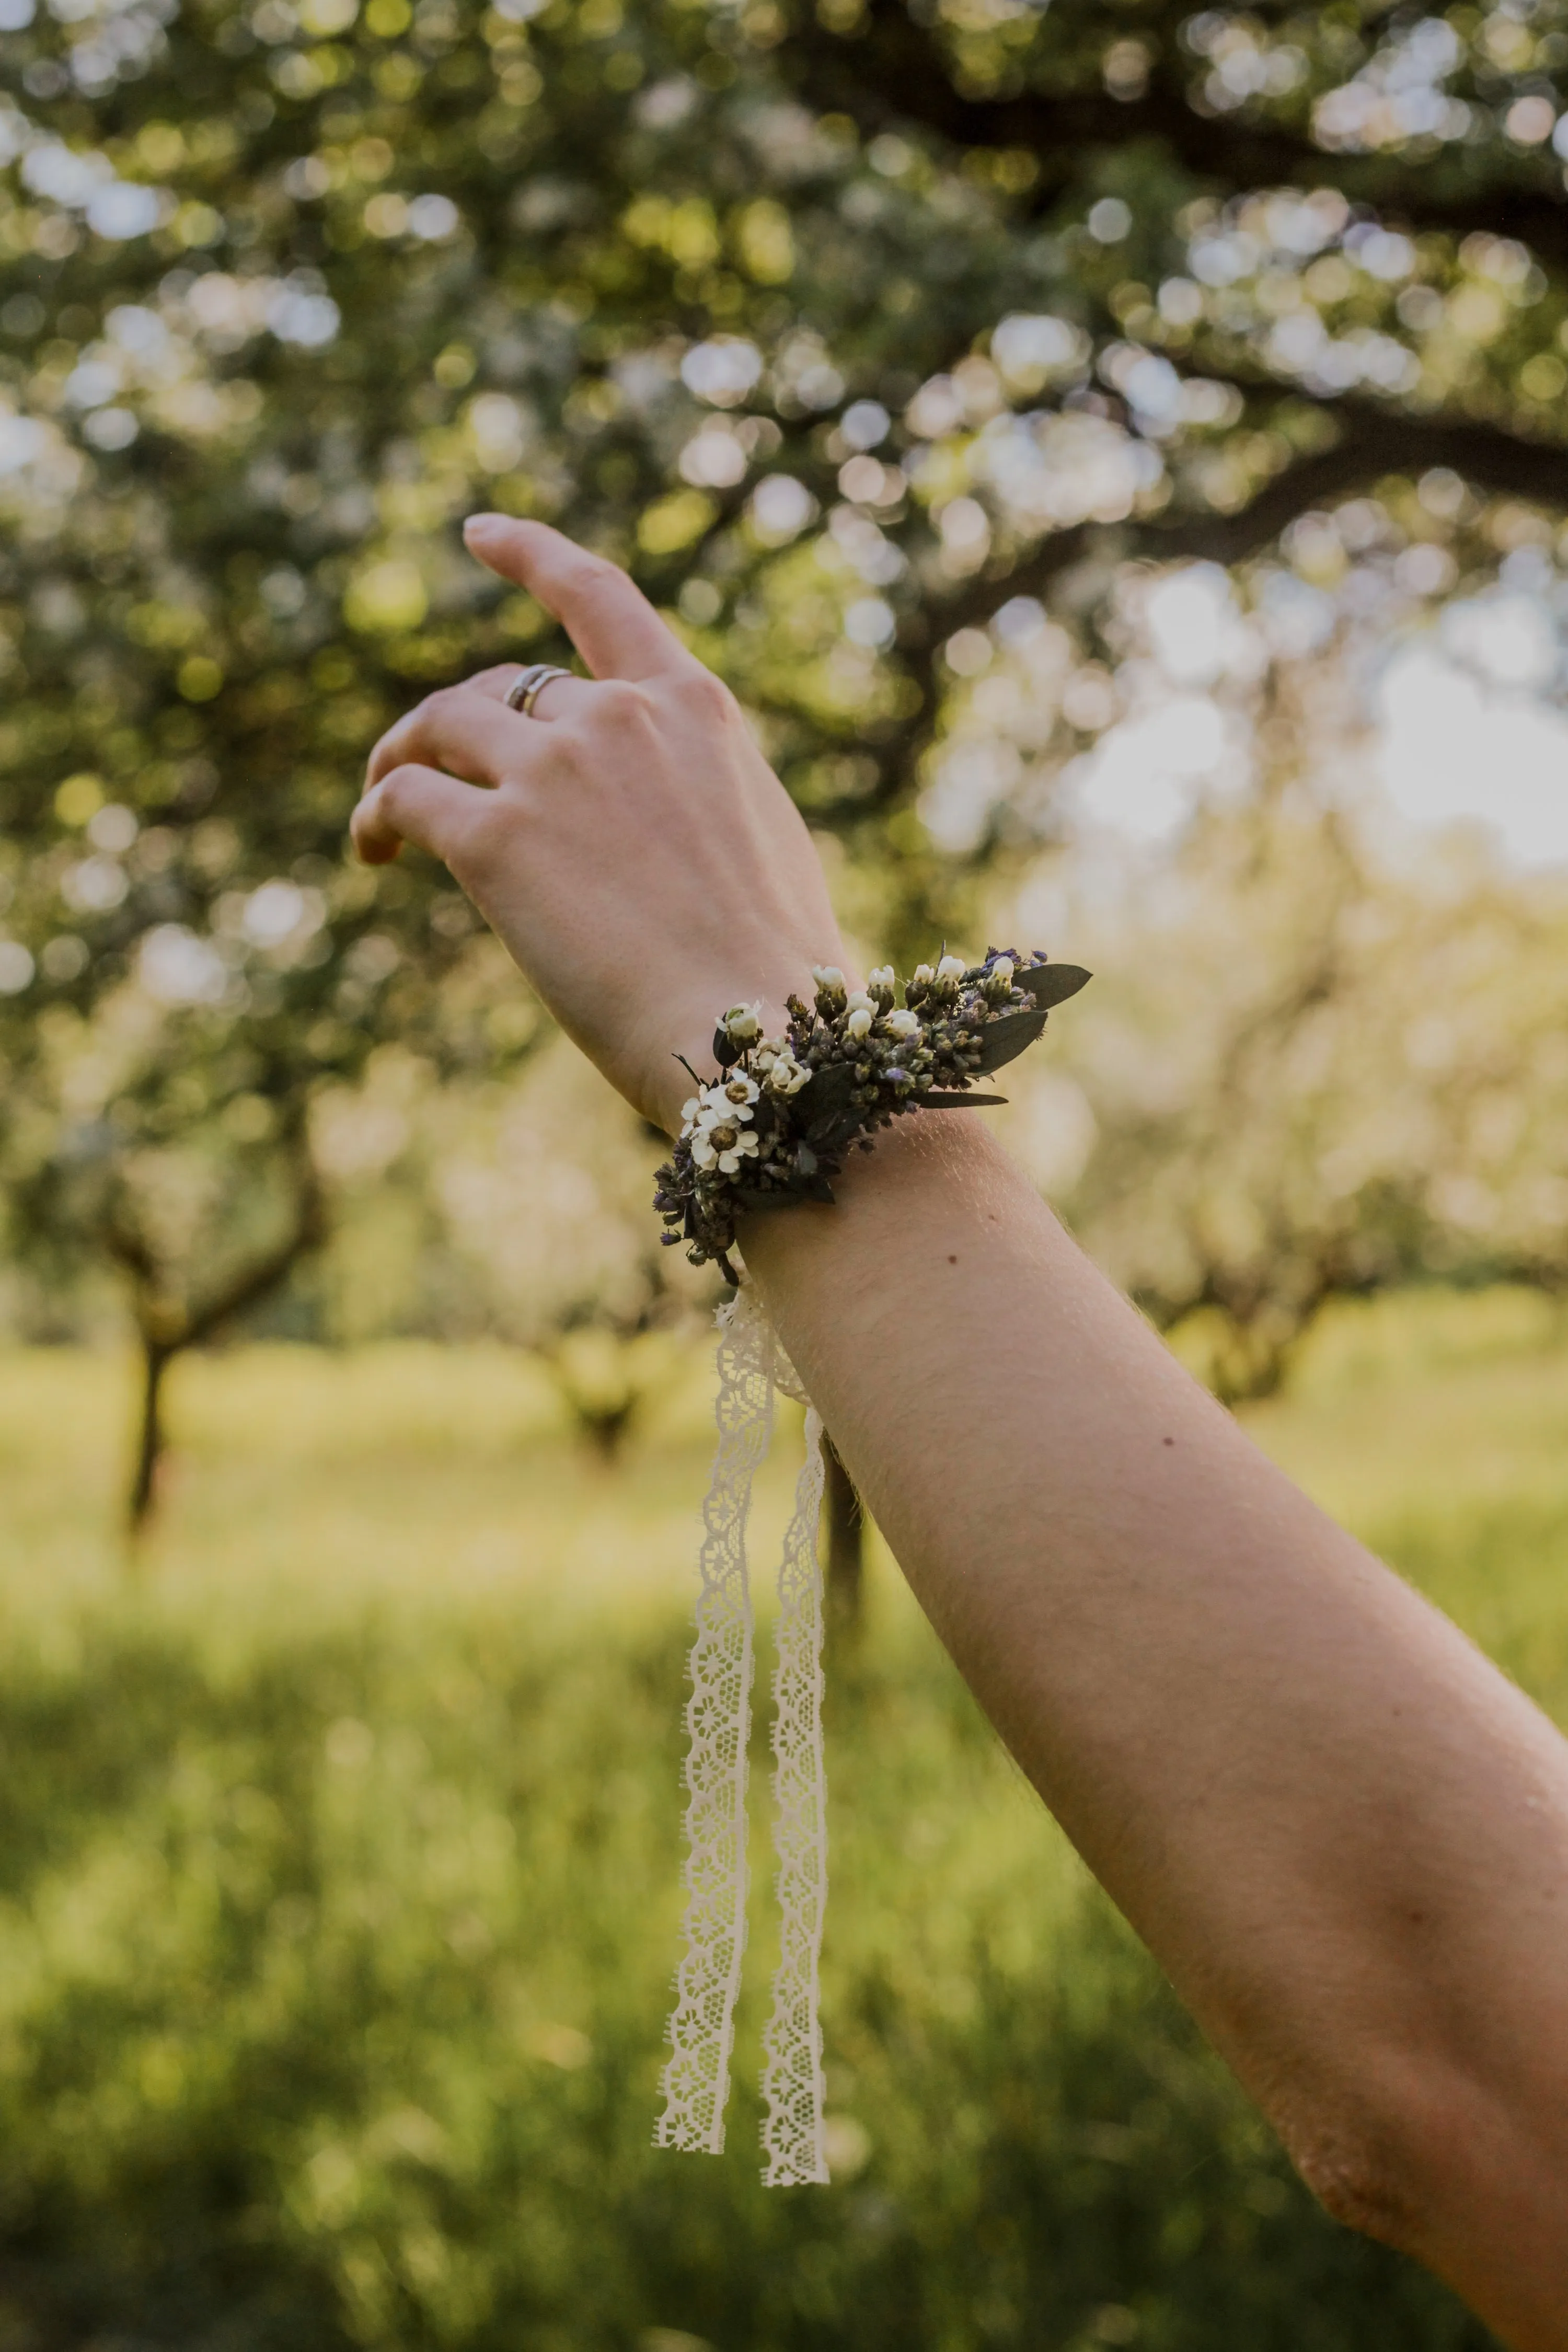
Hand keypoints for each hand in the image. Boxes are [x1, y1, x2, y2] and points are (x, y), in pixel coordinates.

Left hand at [352, 516, 848, 1133]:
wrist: (758, 1035)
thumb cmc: (773, 972)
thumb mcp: (758, 839)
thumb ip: (694, 793)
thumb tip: (650, 815)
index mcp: (695, 711)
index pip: (598, 597)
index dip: (531, 554)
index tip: (479, 533)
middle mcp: (620, 720)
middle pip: (503, 688)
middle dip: (459, 726)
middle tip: (424, 769)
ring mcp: (553, 772)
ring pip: (438, 728)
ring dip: (396, 760)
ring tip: (380, 815)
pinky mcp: (495, 839)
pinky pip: (403, 797)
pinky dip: (374, 815)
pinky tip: (372, 850)